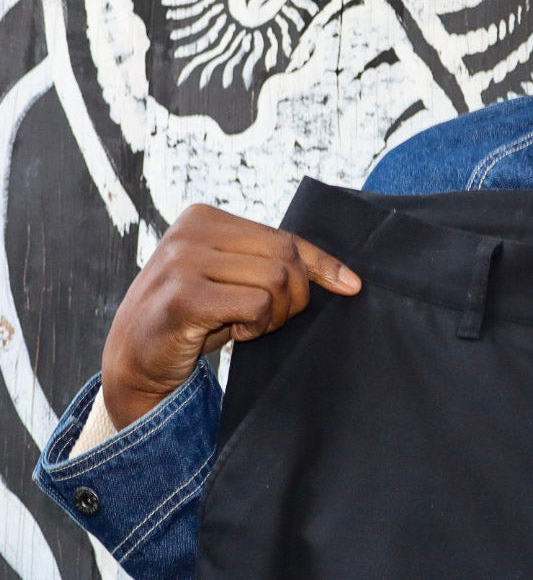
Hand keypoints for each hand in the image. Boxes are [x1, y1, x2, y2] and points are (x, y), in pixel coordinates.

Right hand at [101, 203, 360, 428]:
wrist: (134, 362)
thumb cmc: (192, 318)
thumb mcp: (232, 280)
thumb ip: (271, 264)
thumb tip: (347, 278)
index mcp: (204, 217)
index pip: (284, 237)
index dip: (322, 264)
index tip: (351, 286)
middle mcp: (190, 231)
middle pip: (285, 257)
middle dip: (294, 297)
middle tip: (269, 321)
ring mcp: (182, 261)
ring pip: (276, 281)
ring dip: (272, 316)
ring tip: (243, 326)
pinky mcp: (182, 296)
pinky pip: (255, 305)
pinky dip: (255, 327)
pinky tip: (229, 334)